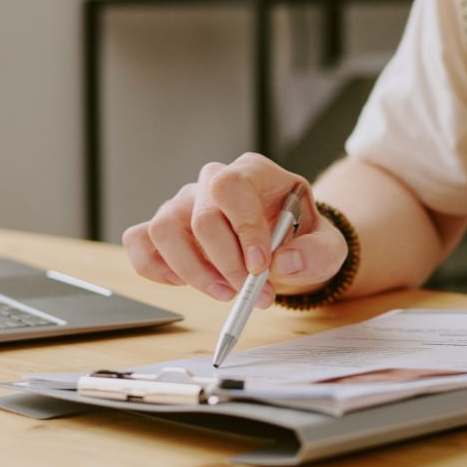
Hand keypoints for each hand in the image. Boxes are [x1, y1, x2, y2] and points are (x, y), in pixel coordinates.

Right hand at [123, 153, 347, 306]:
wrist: (286, 251)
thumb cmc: (302, 241)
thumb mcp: (327, 247)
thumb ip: (316, 253)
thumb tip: (284, 263)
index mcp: (254, 173)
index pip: (232, 187)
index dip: (243, 229)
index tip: (261, 267)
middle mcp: (213, 182)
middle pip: (201, 216)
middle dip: (225, 264)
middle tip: (250, 293)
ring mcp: (185, 204)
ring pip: (163, 229)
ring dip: (192, 271)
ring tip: (224, 293)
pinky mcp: (167, 229)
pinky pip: (139, 241)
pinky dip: (153, 266)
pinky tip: (182, 282)